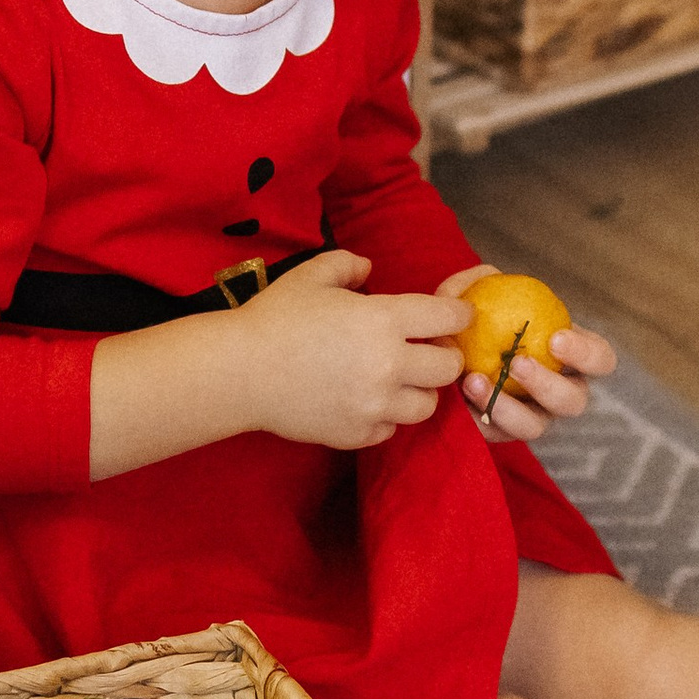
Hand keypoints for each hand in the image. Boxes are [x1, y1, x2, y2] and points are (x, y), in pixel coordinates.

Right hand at [238, 249, 469, 451]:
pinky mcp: (357, 433)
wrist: (240, 371)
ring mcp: (375, 404)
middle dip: (444, 356)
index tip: (456, 316)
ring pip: (426, 405)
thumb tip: (369, 270)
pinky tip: (366, 400)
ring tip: (397, 379)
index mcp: (383, 319)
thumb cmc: (276, 316)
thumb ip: (349, 265)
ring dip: (418, 390)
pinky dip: (386, 416)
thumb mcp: (313, 275)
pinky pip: (391, 428)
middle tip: (427, 349)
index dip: (459, 315)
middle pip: (448, 368)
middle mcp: (389, 365)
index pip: (448, 318)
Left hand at [439, 263, 617, 445]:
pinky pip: (496, 435)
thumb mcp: (478, 292)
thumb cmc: (480, 315)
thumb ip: (480, 282)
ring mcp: (535, 417)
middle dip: (548, 386)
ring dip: (508, 408)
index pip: (601, 360)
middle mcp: (561, 393)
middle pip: (574, 402)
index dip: (586, 354)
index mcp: (573, 357)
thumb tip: (485, 284)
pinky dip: (478, 417)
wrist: (452, 351)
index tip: (556, 338)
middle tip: (518, 363)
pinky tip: (458, 396)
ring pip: (535, 427)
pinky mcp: (503, 433)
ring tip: (476, 380)